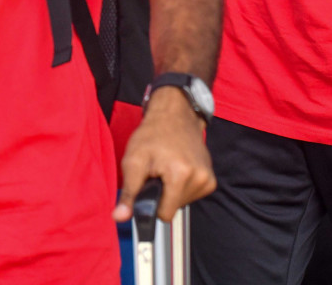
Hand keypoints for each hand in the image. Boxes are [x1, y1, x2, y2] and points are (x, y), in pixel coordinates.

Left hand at [114, 88, 214, 222]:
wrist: (174, 115)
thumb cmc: (153, 134)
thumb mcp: (133, 161)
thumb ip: (128, 192)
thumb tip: (119, 217)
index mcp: (181, 175)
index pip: (164, 215)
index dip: (152, 204)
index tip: (149, 186)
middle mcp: (200, 178)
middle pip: (174, 209)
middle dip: (162, 195)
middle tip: (157, 173)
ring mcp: (208, 179)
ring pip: (183, 203)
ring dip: (172, 190)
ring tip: (167, 169)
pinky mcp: (211, 179)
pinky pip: (191, 196)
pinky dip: (182, 187)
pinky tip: (178, 169)